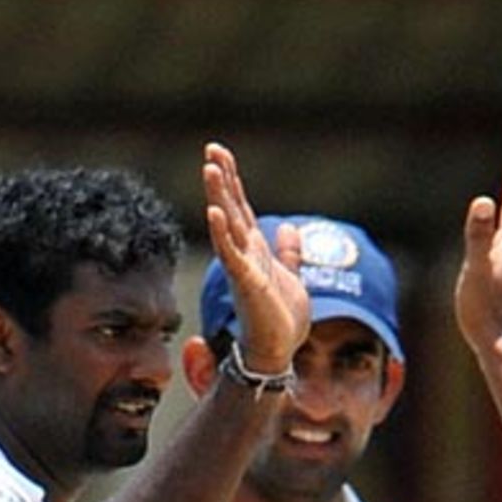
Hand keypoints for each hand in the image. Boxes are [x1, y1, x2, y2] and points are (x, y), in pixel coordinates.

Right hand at [202, 142, 309, 373]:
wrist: (278, 352)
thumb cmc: (281, 320)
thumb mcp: (291, 278)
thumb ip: (289, 254)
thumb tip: (290, 230)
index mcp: (255, 250)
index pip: (241, 207)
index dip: (232, 180)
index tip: (220, 153)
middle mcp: (245, 254)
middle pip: (231, 208)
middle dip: (221, 179)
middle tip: (211, 149)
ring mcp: (243, 267)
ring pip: (228, 225)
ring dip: (218, 197)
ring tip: (209, 169)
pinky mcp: (246, 283)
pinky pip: (231, 254)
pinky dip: (222, 233)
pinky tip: (215, 212)